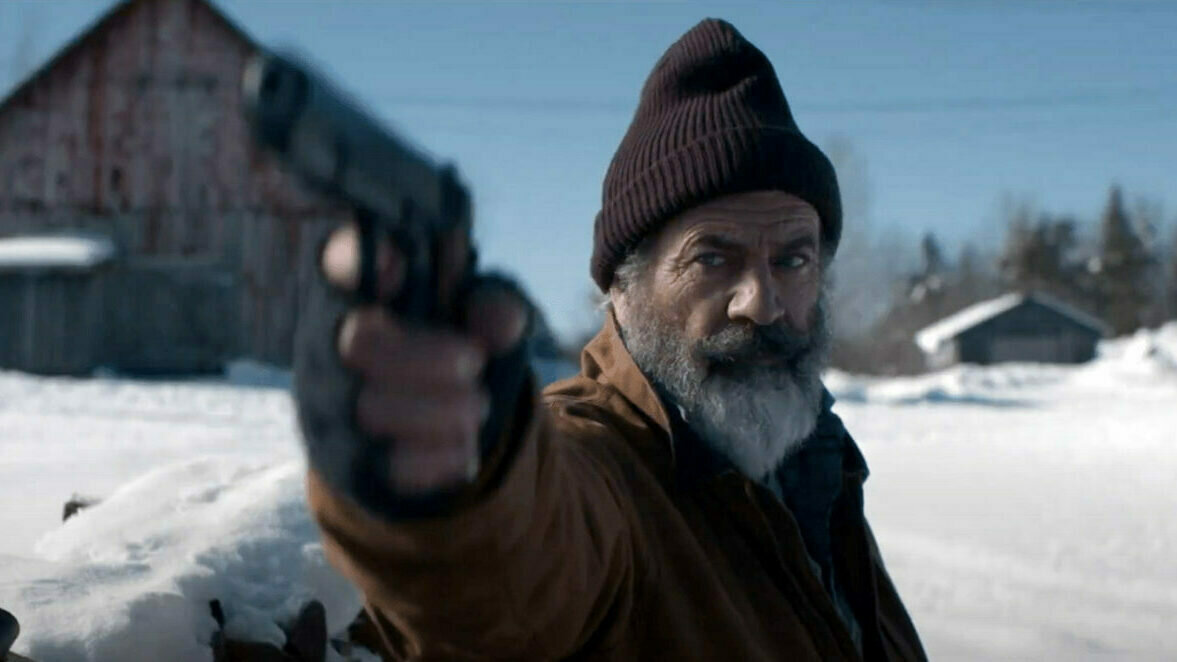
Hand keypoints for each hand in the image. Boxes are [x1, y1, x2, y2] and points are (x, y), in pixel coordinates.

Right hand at [320, 223, 527, 494]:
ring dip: (440, 410)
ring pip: (371, 408)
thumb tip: (500, 319)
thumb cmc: (447, 343)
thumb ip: (496, 307)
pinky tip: (465, 448)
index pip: (337, 263)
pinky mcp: (346, 461)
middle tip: (475, 363)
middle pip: (357, 343)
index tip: (398, 265)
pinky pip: (384, 465)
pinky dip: (436, 458)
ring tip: (478, 407)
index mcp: (356, 293)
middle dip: (426, 357)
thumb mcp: (481, 317)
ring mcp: (330, 405)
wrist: (430, 425)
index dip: (355, 261)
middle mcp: (327, 345)